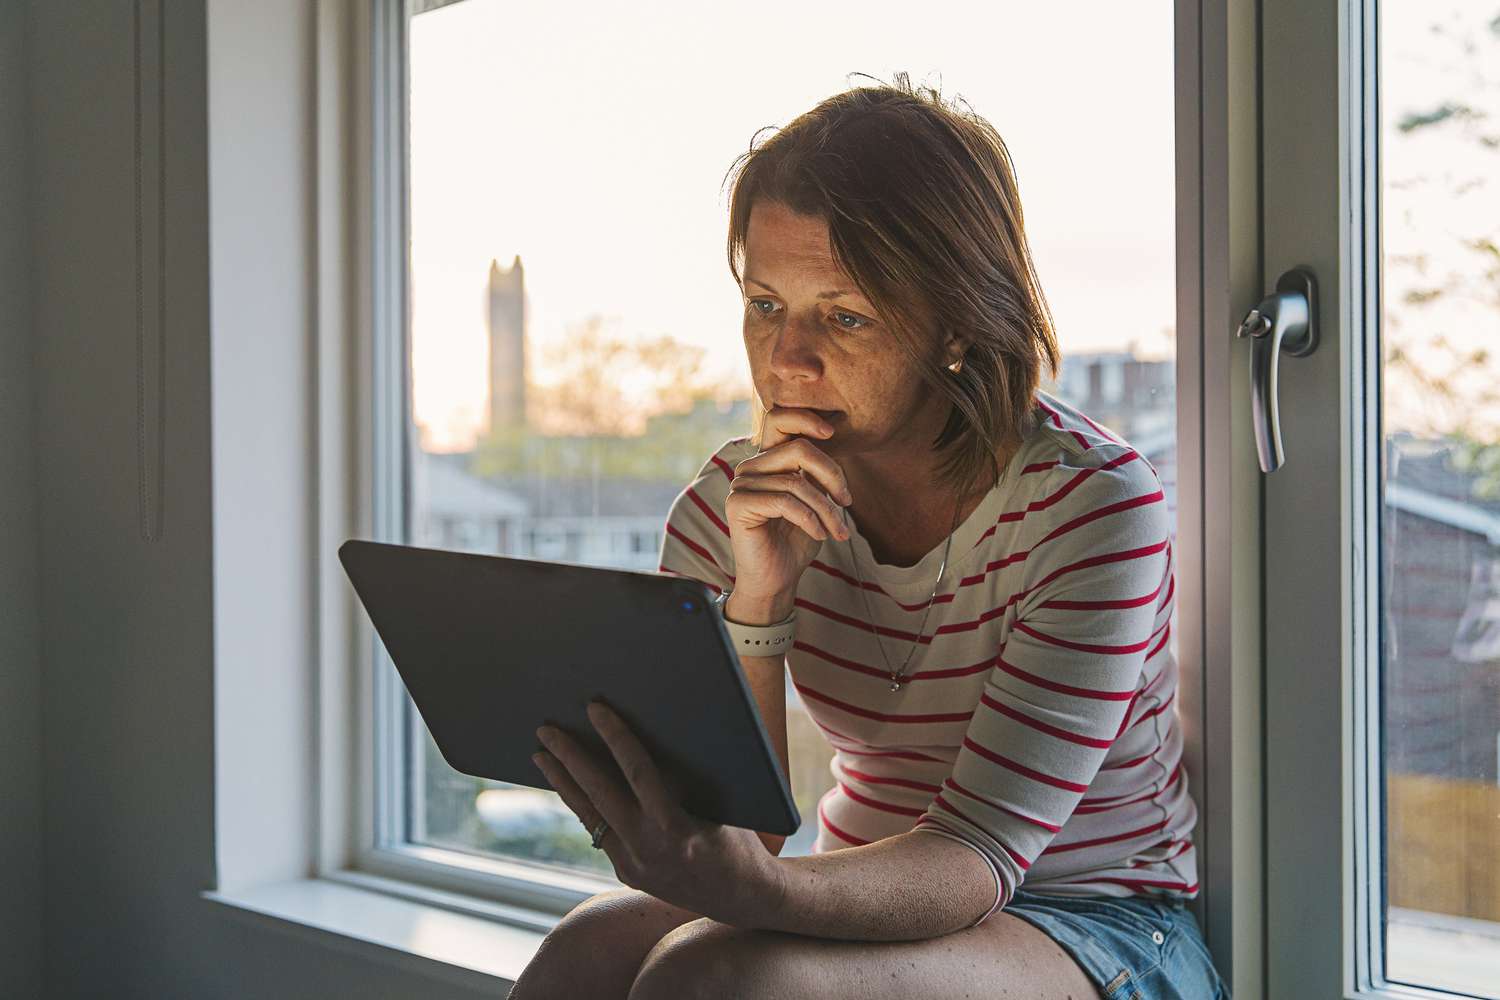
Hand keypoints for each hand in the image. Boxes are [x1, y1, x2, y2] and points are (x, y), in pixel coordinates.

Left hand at [532, 700, 785, 928]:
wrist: (743, 897)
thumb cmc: (739, 838)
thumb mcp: (721, 804)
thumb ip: (685, 777)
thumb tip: (649, 729)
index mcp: (677, 828)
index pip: (638, 772)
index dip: (615, 736)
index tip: (595, 708)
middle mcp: (649, 850)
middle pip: (599, 794)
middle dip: (570, 758)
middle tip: (546, 729)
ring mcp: (634, 866)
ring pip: (589, 816)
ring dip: (564, 782)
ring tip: (541, 755)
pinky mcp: (627, 873)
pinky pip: (600, 831)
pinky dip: (584, 804)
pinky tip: (568, 783)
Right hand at [725, 406, 854, 615]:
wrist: (777, 580)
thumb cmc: (798, 541)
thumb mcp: (816, 500)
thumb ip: (819, 472)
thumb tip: (833, 443)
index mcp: (768, 460)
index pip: (779, 419)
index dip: (805, 418)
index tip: (832, 433)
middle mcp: (751, 468)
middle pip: (799, 449)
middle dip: (832, 475)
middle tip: (847, 502)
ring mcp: (741, 485)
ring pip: (797, 481)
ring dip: (826, 509)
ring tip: (838, 531)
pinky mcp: (738, 505)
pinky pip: (785, 502)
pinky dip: (810, 519)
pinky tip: (819, 535)